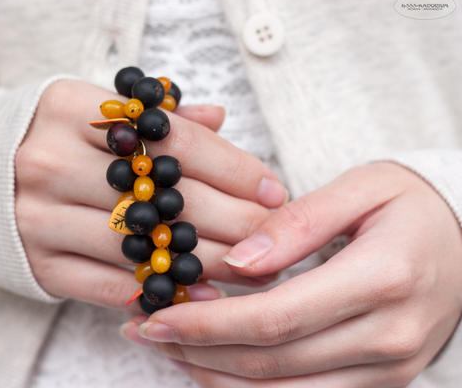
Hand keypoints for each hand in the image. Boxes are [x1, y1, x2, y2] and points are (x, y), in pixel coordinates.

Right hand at [14, 80, 286, 310]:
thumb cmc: (51, 141)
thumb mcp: (93, 113)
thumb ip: (157, 118)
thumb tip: (219, 117)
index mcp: (71, 107)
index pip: (173, 138)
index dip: (233, 167)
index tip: (273, 190)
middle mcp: (50, 159)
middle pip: (166, 196)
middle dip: (234, 222)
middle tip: (275, 240)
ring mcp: (36, 215)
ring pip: (143, 247)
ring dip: (205, 265)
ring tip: (249, 272)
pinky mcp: (35, 262)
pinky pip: (107, 285)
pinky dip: (157, 293)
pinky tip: (195, 295)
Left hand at [122, 163, 461, 385]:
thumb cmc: (411, 207)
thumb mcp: (362, 189)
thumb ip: (298, 224)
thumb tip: (239, 262)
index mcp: (382, 279)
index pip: (274, 318)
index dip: (207, 323)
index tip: (155, 314)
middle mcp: (388, 337)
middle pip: (270, 362)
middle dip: (197, 350)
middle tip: (146, 329)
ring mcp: (389, 370)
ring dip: (215, 376)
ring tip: (169, 349)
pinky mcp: (381, 382)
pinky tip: (215, 366)